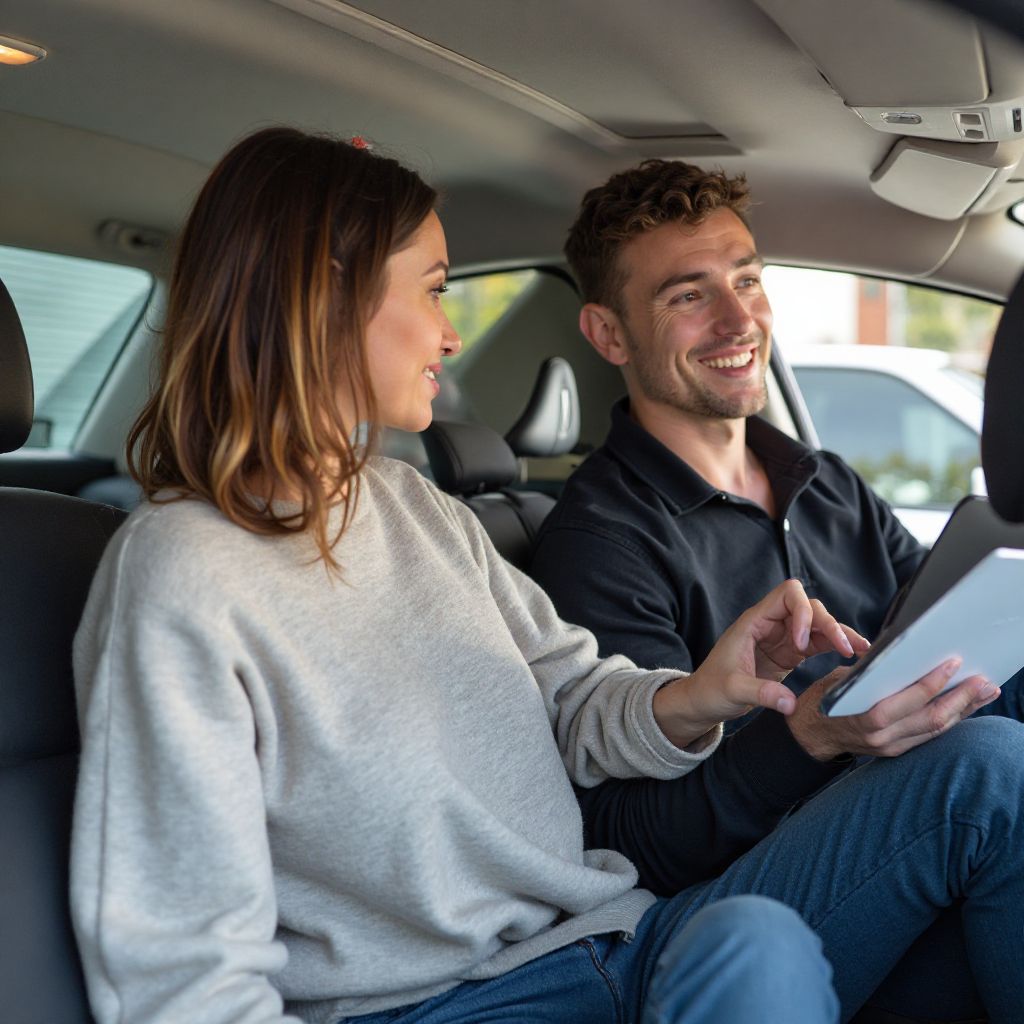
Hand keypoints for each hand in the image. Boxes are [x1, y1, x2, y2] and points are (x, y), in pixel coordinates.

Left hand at [653, 579, 867, 747]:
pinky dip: (835, 645)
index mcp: (754, 622)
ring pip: (817, 623)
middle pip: (808, 607)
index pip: (786, 595)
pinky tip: (854, 653)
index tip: (801, 644)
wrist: (704, 701)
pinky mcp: (791, 653)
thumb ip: (761, 693)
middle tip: (844, 649)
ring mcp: (782, 638)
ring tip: (861, 649)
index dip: (802, 612)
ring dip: (838, 633)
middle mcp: (771, 624)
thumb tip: (790, 702)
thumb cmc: (711, 690)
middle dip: (827, 623)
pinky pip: (818, 642)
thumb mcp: (732, 691)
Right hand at [788, 659, 1001, 760]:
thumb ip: (872, 674)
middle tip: (985, 682)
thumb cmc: (821, 701)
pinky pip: (929, 736)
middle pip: (932, 718)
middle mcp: (882, 736)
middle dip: (962, 698)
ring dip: (963, 710)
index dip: (935, 681)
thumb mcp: (841, 680)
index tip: (954, 663)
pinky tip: (963, 707)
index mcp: (867, 716)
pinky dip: (949, 720)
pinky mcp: (895, 751)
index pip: (911, 699)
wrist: (808, 736)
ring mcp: (890, 746)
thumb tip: (903, 656)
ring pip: (936, 729)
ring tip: (984, 693)